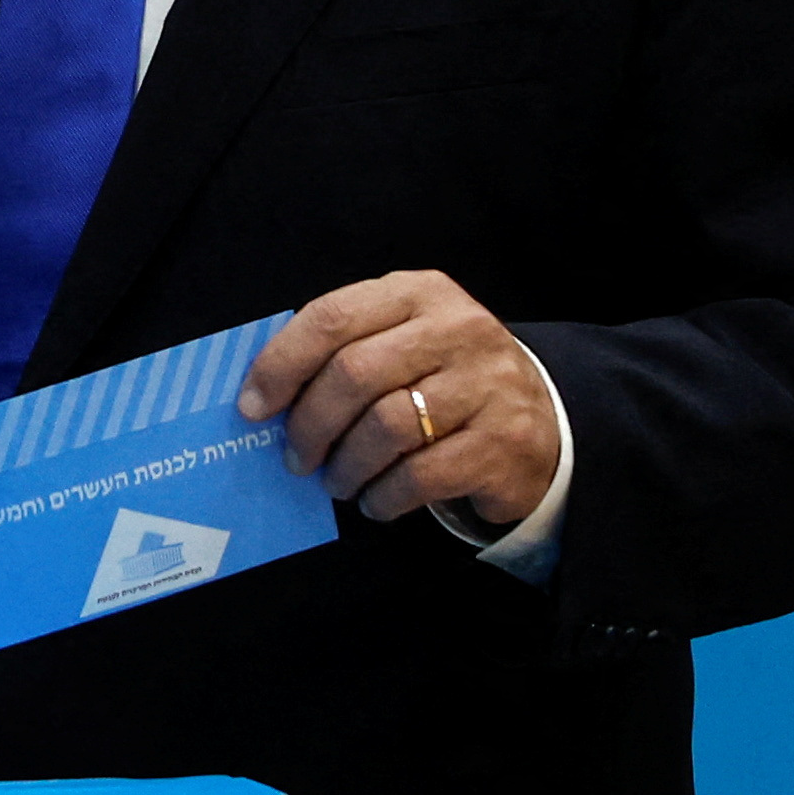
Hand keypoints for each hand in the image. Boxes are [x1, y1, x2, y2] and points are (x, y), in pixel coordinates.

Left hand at [243, 272, 559, 534]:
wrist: (540, 418)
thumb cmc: (445, 380)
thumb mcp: (404, 342)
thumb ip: (345, 351)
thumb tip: (264, 397)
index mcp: (420, 294)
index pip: (332, 317)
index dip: (281, 364)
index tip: (253, 407)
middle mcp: (458, 328)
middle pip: (354, 374)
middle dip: (310, 425)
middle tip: (297, 459)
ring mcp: (487, 384)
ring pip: (386, 428)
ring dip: (347, 466)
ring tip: (338, 482)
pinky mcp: (503, 441)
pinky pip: (421, 475)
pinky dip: (384, 496)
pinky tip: (376, 500)